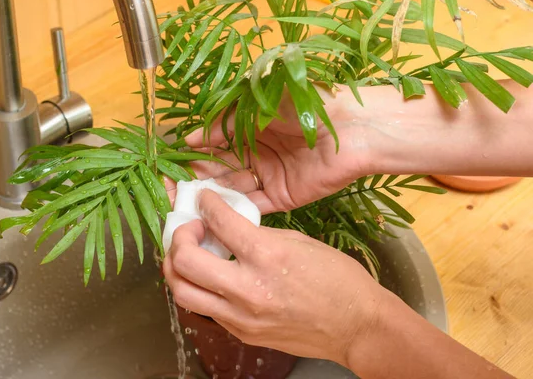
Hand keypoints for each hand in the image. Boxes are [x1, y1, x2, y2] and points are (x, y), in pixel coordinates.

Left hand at [162, 189, 384, 366]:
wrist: (356, 326)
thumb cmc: (338, 280)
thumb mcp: (299, 242)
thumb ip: (258, 234)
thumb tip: (228, 227)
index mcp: (268, 256)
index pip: (219, 222)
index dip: (206, 204)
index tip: (204, 200)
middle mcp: (248, 289)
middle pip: (185, 262)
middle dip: (178, 238)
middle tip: (190, 229)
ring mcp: (242, 317)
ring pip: (182, 292)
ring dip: (177, 268)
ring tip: (189, 254)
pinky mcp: (242, 333)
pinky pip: (205, 308)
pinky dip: (199, 288)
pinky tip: (210, 276)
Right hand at [178, 86, 371, 213]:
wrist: (352, 127)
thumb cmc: (305, 105)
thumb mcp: (258, 106)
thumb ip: (223, 124)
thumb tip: (190, 138)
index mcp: (251, 128)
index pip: (213, 146)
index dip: (192, 156)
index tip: (171, 167)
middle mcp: (258, 153)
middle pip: (220, 170)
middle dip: (196, 180)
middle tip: (172, 192)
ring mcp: (270, 176)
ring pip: (233, 189)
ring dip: (211, 197)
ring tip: (186, 206)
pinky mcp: (284, 196)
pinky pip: (254, 206)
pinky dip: (235, 210)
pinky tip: (213, 215)